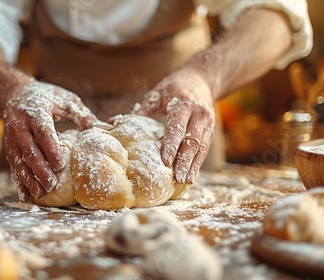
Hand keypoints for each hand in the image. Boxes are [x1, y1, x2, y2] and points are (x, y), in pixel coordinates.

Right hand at [4, 80, 104, 200]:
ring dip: (29, 178)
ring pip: (20, 162)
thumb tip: (97, 126)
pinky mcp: (10, 149)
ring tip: (40, 193)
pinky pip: (14, 167)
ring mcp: (12, 140)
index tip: (60, 163)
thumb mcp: (63, 98)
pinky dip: (20, 182)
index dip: (51, 148)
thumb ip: (79, 112)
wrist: (13, 94)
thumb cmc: (45, 97)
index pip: (43, 132)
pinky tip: (26, 195)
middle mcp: (20, 127)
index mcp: (35, 113)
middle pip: (30, 150)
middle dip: (40, 168)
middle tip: (52, 184)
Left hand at [132, 69, 215, 183]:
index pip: (177, 128)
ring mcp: (207, 124)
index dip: (171, 145)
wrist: (201, 79)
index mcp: (184, 104)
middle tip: (178, 179)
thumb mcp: (157, 95)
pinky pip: (204, 149)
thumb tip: (113, 123)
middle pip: (192, 141)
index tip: (165, 162)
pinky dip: (197, 163)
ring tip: (186, 181)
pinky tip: (191, 175)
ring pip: (201, 148)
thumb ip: (140, 111)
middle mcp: (199, 115)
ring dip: (194, 166)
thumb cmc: (174, 87)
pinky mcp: (210, 131)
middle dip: (185, 161)